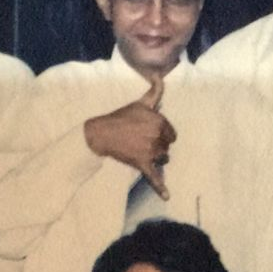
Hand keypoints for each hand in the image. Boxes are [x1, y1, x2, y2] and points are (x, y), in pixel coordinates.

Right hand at [82, 75, 175, 198]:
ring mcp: (150, 150)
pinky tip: (167, 197)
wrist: (101, 133)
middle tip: (141, 140)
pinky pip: (154, 177)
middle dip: (157, 144)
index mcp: (159, 121)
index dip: (161, 133)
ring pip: (163, 158)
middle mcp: (157, 135)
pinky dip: (160, 188)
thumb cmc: (121, 116)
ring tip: (140, 150)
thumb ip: (154, 90)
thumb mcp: (140, 102)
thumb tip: (159, 74)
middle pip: (167, 146)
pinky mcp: (142, 163)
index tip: (147, 132)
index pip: (171, 133)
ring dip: (155, 157)